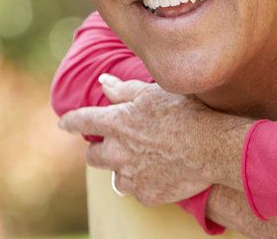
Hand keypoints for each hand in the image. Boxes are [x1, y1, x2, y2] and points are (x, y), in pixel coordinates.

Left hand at [58, 74, 251, 205]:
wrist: (212, 147)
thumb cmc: (186, 112)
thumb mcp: (154, 93)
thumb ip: (124, 91)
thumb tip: (103, 82)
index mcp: (116, 123)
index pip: (82, 121)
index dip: (71, 121)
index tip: (64, 124)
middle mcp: (117, 152)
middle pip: (93, 156)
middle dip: (99, 150)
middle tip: (116, 145)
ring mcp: (131, 177)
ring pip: (116, 177)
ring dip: (124, 169)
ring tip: (146, 160)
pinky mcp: (146, 195)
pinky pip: (138, 190)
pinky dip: (145, 183)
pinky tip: (162, 172)